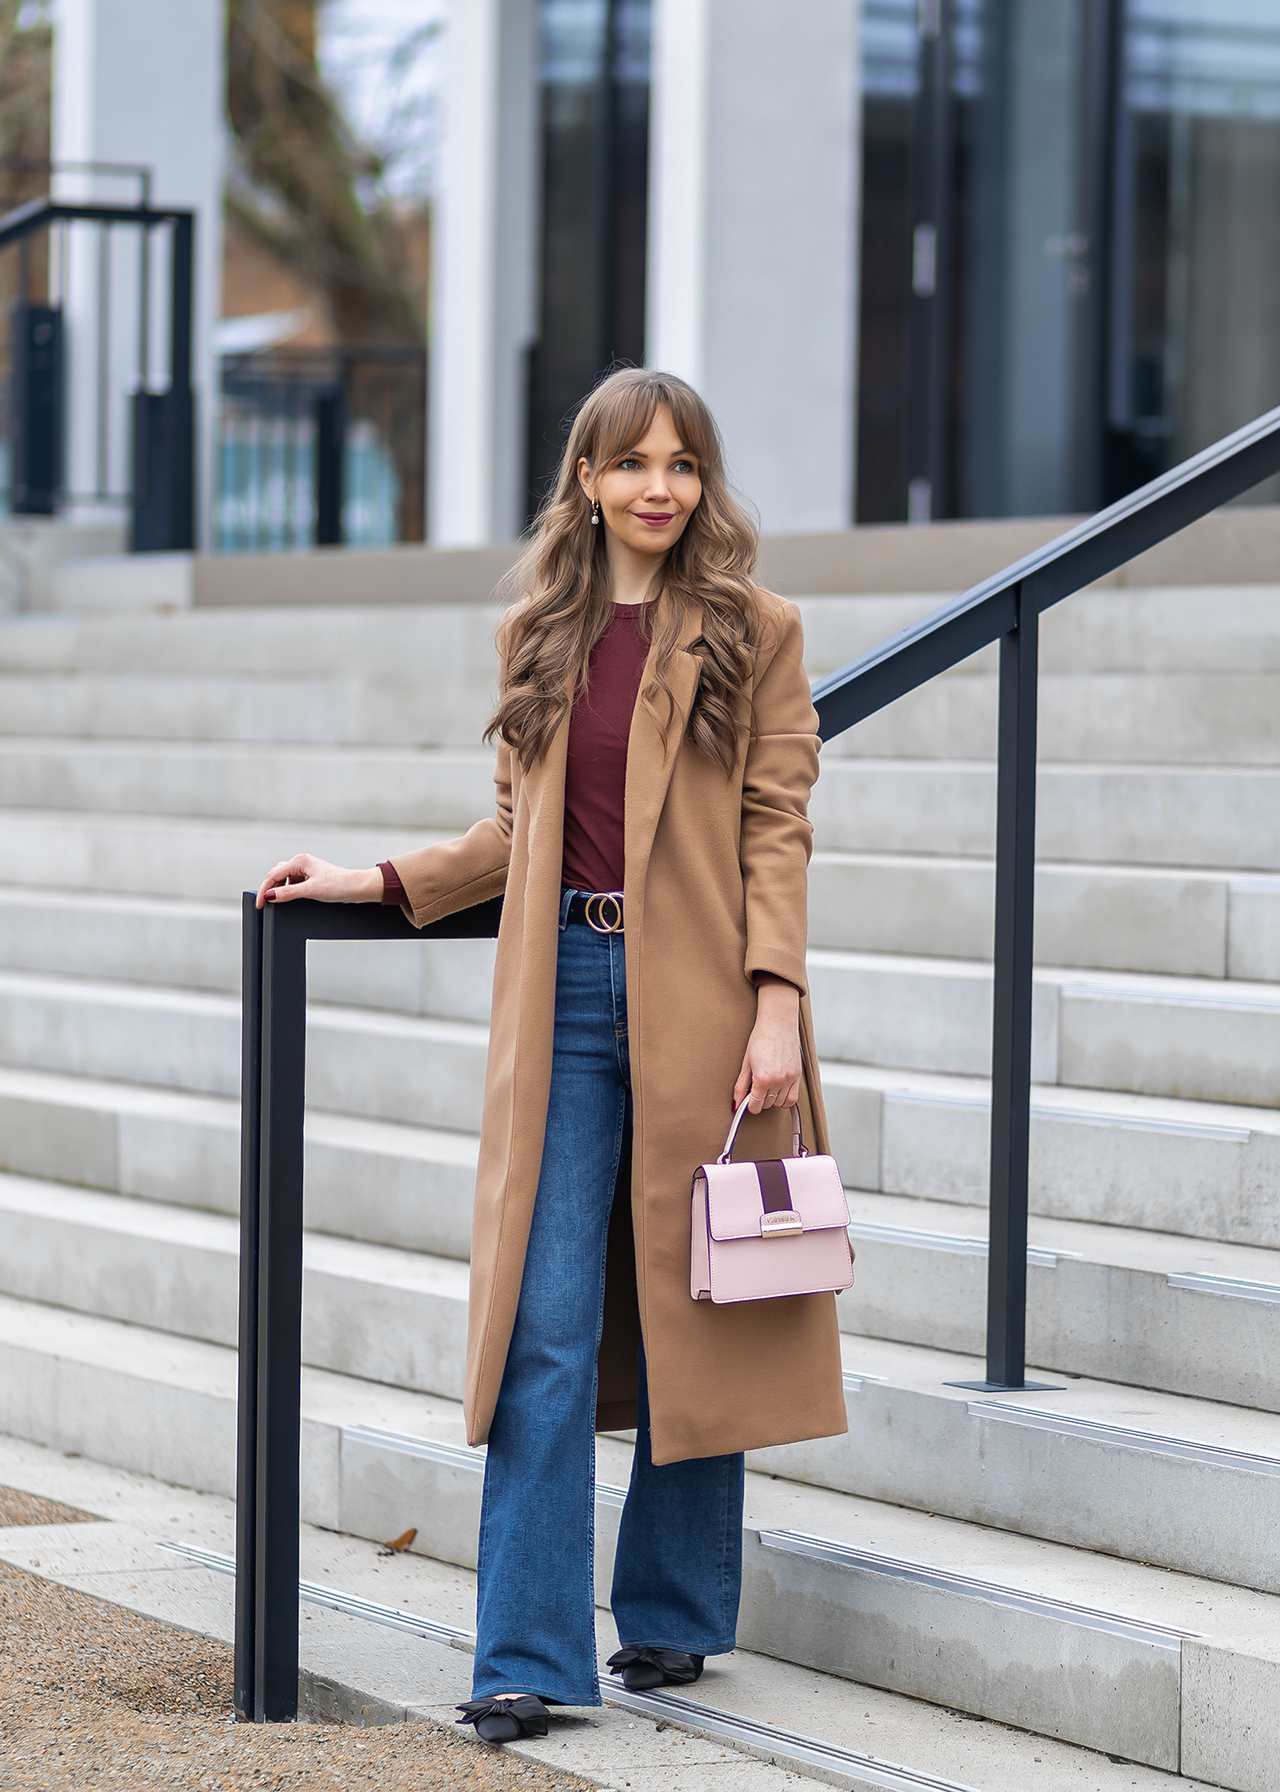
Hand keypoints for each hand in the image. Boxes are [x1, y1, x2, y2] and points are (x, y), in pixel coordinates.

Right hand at [254, 854, 379, 908]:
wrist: (357, 888)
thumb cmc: (339, 885)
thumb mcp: (310, 891)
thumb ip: (288, 892)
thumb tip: (270, 896)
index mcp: (299, 861)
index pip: (273, 875)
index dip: (264, 890)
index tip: (260, 904)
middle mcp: (301, 862)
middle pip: (276, 875)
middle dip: (270, 889)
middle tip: (265, 904)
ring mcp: (306, 870)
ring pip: (285, 879)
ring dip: (280, 889)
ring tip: (278, 902)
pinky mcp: (312, 877)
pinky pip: (294, 883)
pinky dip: (289, 891)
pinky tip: (291, 898)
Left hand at [732, 983, 801, 1113]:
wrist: (778, 1024)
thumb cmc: (761, 1039)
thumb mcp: (746, 1063)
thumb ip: (741, 1086)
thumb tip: (736, 1103)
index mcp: (763, 1078)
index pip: (756, 1105)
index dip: (750, 1105)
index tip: (748, 1101)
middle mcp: (778, 1081)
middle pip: (768, 1104)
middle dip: (760, 1099)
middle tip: (756, 1088)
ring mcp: (789, 1079)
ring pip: (780, 1103)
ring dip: (772, 1099)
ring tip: (767, 1086)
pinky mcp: (797, 1076)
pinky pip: (793, 1098)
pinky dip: (785, 1099)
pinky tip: (778, 1090)